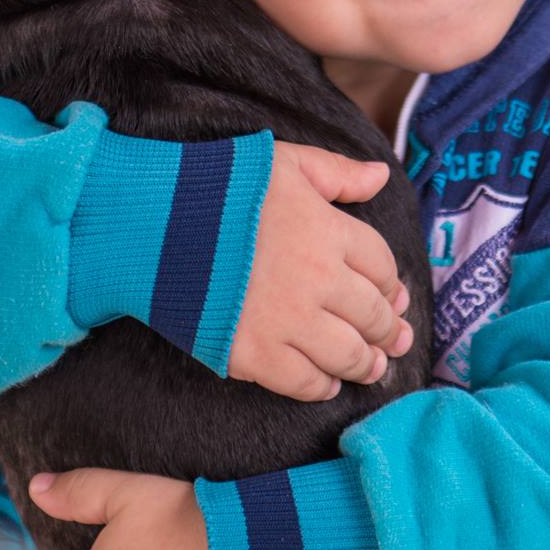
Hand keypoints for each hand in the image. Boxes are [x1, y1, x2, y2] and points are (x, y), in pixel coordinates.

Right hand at [230, 142, 413, 401]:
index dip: (390, 286)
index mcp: (330, 232)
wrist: (156, 225)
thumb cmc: (221, 187)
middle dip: (387, 331)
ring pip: (347, 355)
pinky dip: (322, 387)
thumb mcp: (286, 163)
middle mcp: (319, 280)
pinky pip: (304, 382)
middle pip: (372, 316)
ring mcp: (289, 321)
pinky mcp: (256, 354)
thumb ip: (337, 172)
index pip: (382, 268)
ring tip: (371, 368)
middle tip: (394, 341)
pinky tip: (326, 383)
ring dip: (365, 364)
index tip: (392, 298)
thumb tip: (382, 176)